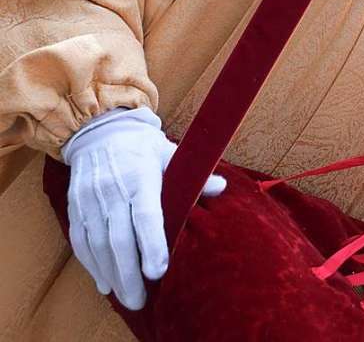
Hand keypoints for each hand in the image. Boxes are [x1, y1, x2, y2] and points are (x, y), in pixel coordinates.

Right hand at [62, 107, 225, 309]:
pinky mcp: (75, 205)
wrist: (100, 130)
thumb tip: (221, 188)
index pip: (146, 214)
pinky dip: (91, 264)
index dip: (151, 243)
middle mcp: (113, 189)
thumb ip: (193, 176)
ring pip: (97, 244)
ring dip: (111, 274)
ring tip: (125, 297)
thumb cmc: (141, 146)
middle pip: (119, 238)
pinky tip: (104, 282)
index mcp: (140, 176)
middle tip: (140, 300)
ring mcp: (90, 198)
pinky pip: (80, 240)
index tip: (158, 271)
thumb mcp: (169, 152)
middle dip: (129, 273)